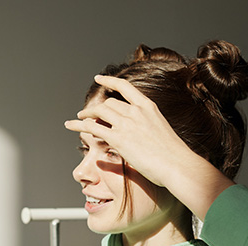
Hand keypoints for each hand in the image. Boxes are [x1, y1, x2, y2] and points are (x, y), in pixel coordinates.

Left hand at [64, 75, 233, 219]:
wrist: (177, 164)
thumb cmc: (173, 155)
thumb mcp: (160, 132)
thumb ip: (146, 129)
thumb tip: (135, 137)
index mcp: (148, 107)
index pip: (126, 87)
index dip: (110, 81)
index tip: (99, 79)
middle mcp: (136, 111)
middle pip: (109, 103)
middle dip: (96, 108)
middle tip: (87, 113)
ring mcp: (127, 123)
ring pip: (99, 111)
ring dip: (86, 115)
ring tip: (79, 119)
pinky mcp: (118, 138)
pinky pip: (93, 128)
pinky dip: (78, 125)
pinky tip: (70, 125)